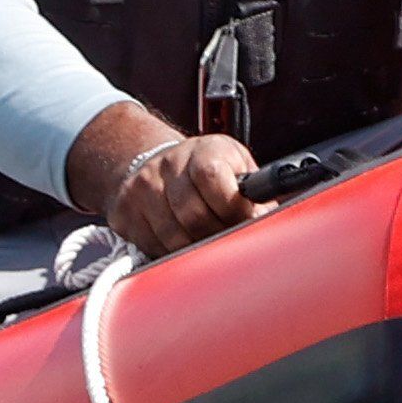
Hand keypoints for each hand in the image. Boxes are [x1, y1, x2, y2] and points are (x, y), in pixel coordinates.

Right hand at [101, 130, 262, 254]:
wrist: (154, 161)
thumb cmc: (207, 170)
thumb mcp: (237, 167)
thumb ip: (256, 192)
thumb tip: (276, 221)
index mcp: (205, 150)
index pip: (215, 179)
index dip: (233, 209)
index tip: (245, 221)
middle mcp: (169, 164)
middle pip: (195, 216)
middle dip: (218, 235)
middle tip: (229, 238)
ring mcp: (143, 187)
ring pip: (173, 236)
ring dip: (196, 248)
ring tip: (208, 242)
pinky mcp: (125, 211)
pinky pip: (153, 245)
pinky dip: (172, 252)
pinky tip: (182, 241)